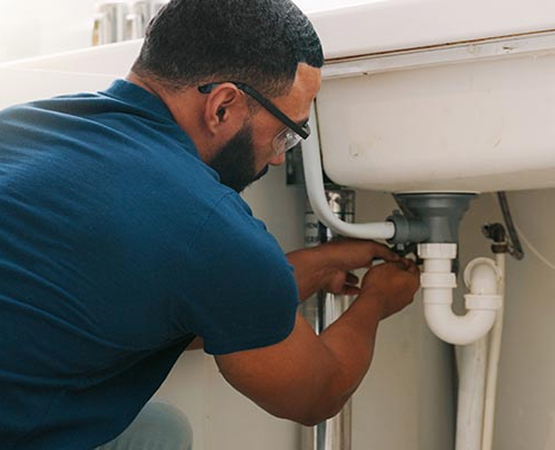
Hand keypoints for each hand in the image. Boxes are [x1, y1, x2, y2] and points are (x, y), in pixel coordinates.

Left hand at [286, 240, 400, 300]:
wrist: (324, 267)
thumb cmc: (341, 253)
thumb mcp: (369, 247)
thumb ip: (383, 251)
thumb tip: (393, 254)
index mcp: (352, 246)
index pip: (368, 248)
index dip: (379, 253)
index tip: (389, 259)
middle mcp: (345, 257)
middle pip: (359, 262)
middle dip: (368, 265)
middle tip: (379, 270)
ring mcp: (339, 270)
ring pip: (350, 276)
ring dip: (359, 279)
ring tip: (369, 282)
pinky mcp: (335, 284)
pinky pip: (345, 288)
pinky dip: (352, 290)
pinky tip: (358, 291)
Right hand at [359, 258, 419, 319]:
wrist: (370, 304)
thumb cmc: (379, 286)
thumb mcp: (388, 265)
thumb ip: (397, 262)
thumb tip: (399, 263)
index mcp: (414, 280)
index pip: (414, 266)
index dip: (405, 260)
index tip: (399, 259)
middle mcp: (411, 292)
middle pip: (408, 278)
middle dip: (400, 272)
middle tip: (390, 268)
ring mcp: (403, 302)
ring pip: (401, 288)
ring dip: (394, 283)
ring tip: (382, 279)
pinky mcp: (394, 307)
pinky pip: (394, 296)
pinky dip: (389, 292)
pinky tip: (380, 289)